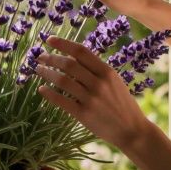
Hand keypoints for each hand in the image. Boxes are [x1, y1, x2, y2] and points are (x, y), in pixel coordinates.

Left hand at [35, 36, 153, 149]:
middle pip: (69, 64)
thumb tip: (73, 57)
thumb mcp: (114, 82)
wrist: (132, 130)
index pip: (81, 52)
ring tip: (39, 70)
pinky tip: (42, 89)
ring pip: (63, 81)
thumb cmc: (122, 104)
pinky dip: (49, 93)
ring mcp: (91, 99)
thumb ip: (96, 70)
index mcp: (107, 72)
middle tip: (40, 57)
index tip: (49, 39)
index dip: (63, 44)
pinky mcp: (84, 115)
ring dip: (47, 73)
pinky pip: (62, 101)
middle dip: (51, 58)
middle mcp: (99, 83)